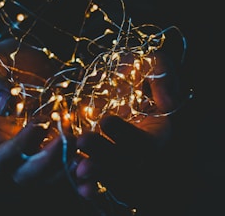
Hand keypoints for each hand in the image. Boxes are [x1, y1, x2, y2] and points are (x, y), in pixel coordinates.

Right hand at [0, 38, 76, 186]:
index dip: (20, 148)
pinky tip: (99, 153)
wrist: (29, 60)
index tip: (40, 124)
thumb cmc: (4, 63)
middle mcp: (17, 147)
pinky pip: (71, 159)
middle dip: (49, 163)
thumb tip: (4, 104)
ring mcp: (41, 146)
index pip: (1, 157)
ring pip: (53, 173)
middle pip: (28, 174)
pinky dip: (85, 160)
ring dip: (71, 167)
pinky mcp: (61, 139)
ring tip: (88, 152)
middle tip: (69, 140)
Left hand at [73, 51, 181, 200]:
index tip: (105, 120)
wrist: (120, 80)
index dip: (126, 134)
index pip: (145, 141)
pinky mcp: (104, 155)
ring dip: (94, 170)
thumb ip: (164, 77)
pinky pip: (98, 172)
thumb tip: (168, 104)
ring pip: (110, 172)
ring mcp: (121, 154)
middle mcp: (139, 149)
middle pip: (125, 162)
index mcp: (156, 131)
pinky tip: (76, 178)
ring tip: (77, 169)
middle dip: (104, 155)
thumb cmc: (138, 72)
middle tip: (83, 142)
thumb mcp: (154, 64)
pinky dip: (87, 179)